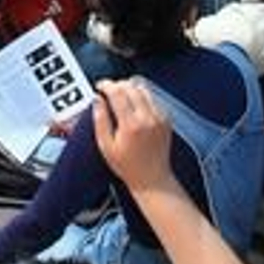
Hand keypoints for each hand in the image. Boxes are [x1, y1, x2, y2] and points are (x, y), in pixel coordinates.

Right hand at [93, 79, 177, 196]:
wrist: (152, 179)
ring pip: (144, 89)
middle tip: (108, 90)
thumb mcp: (106, 146)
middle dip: (117, 84)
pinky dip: (142, 97)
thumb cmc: (128, 166)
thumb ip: (100, 120)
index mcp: (131, 124)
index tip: (100, 86)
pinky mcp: (166, 119)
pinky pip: (153, 98)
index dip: (106, 85)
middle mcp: (148, 118)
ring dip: (130, 88)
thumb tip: (97, 100)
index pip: (117, 92)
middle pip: (131, 86)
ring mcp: (159, 117)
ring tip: (120, 96)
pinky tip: (134, 106)